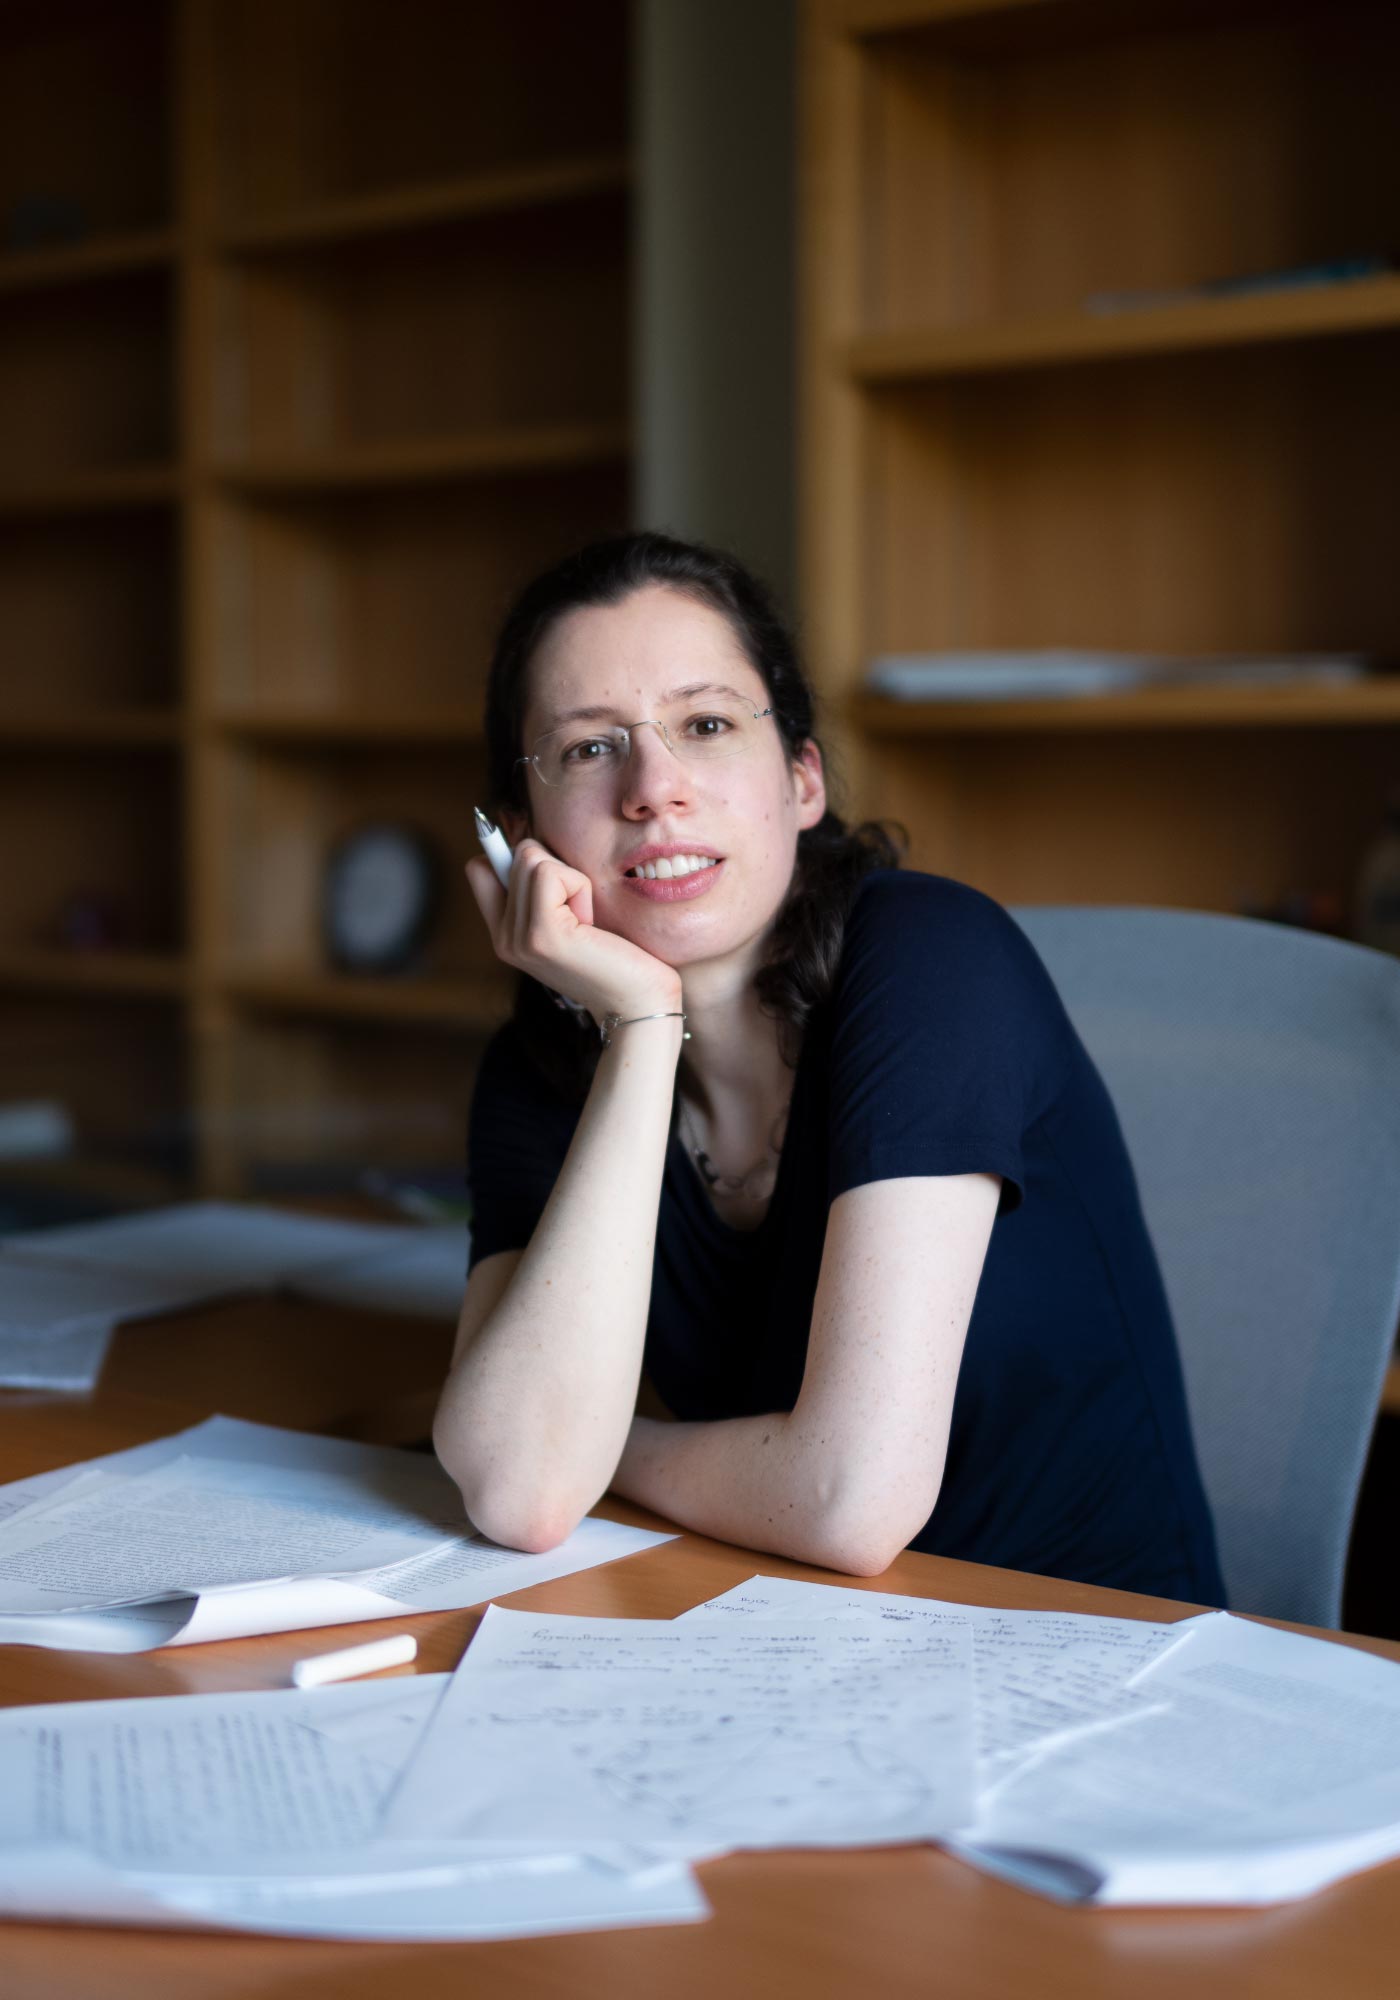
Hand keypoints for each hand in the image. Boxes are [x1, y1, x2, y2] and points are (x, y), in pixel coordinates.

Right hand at [465, 840, 681, 1021]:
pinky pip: (552, 873)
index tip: (558, 885)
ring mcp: (517, 938)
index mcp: (506, 934)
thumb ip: (544, 890)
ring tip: (587, 922)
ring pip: (532, 857)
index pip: (480, 868)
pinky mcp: (541, 934)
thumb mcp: (572, 918)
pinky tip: (590, 924)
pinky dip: (579, 887)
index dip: (518, 859)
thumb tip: (531, 843)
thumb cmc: (618, 956)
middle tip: (582, 916)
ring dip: (572, 879)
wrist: (639, 1003)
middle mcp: (503, 938)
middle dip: (560, 870)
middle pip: (517, 854)